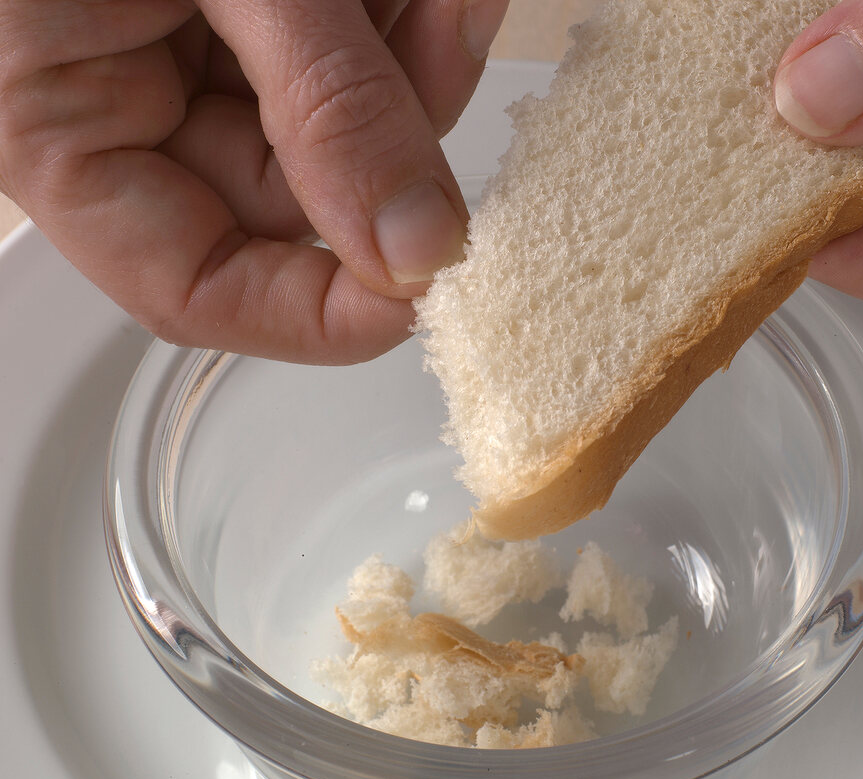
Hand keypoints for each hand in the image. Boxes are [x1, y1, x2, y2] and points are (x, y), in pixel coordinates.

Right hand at [0, 0, 508, 362]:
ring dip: (413, 59)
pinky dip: (401, 17)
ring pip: (337, 121)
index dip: (314, 313)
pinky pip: (344, 46)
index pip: (196, 285)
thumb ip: (324, 107)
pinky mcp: (251, 10)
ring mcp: (189, 51)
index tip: (421, 290)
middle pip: (294, 196)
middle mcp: (123, 103)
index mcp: (57, 126)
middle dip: (394, 136)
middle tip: (453, 42)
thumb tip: (415, 243)